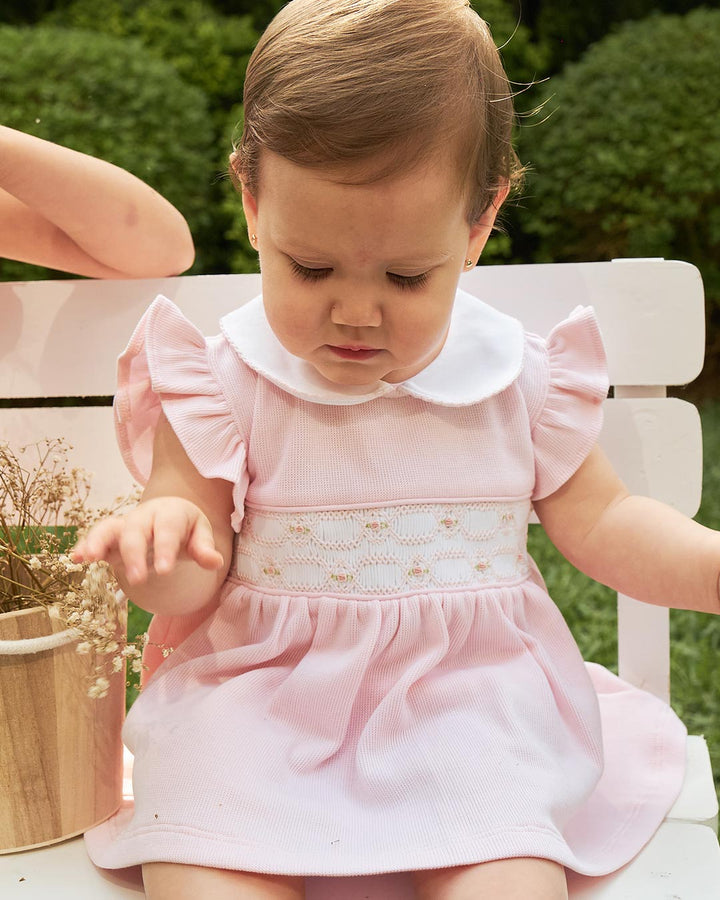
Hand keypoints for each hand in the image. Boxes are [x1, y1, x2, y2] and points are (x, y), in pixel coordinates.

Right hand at [72, 496, 224, 584]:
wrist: (169, 517)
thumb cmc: (185, 530)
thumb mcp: (199, 535)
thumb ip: (204, 549)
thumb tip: (215, 562)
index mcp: (170, 513)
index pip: (167, 529)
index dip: (165, 548)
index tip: (165, 570)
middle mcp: (145, 516)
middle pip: (136, 531)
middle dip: (135, 554)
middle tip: (138, 579)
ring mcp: (125, 524)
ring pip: (109, 528)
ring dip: (99, 542)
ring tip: (89, 558)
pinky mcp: (111, 536)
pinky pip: (96, 535)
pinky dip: (85, 545)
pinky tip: (75, 558)